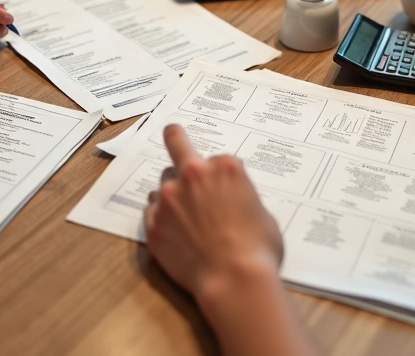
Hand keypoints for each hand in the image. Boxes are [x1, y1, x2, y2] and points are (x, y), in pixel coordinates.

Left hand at [144, 125, 283, 300]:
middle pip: (176, 147)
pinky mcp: (153, 224)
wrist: (233, 280)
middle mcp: (192, 176)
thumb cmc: (258, 249)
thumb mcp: (262, 213)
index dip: (221, 175)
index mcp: (224, 168)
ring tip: (185, 218)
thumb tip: (232, 203)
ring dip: (172, 195)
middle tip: (173, 134)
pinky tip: (175, 235)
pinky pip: (152, 213)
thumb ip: (241, 198)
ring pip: (162, 185)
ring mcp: (168, 199)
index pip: (218, 160)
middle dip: (177, 143)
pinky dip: (161, 220)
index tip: (223, 184)